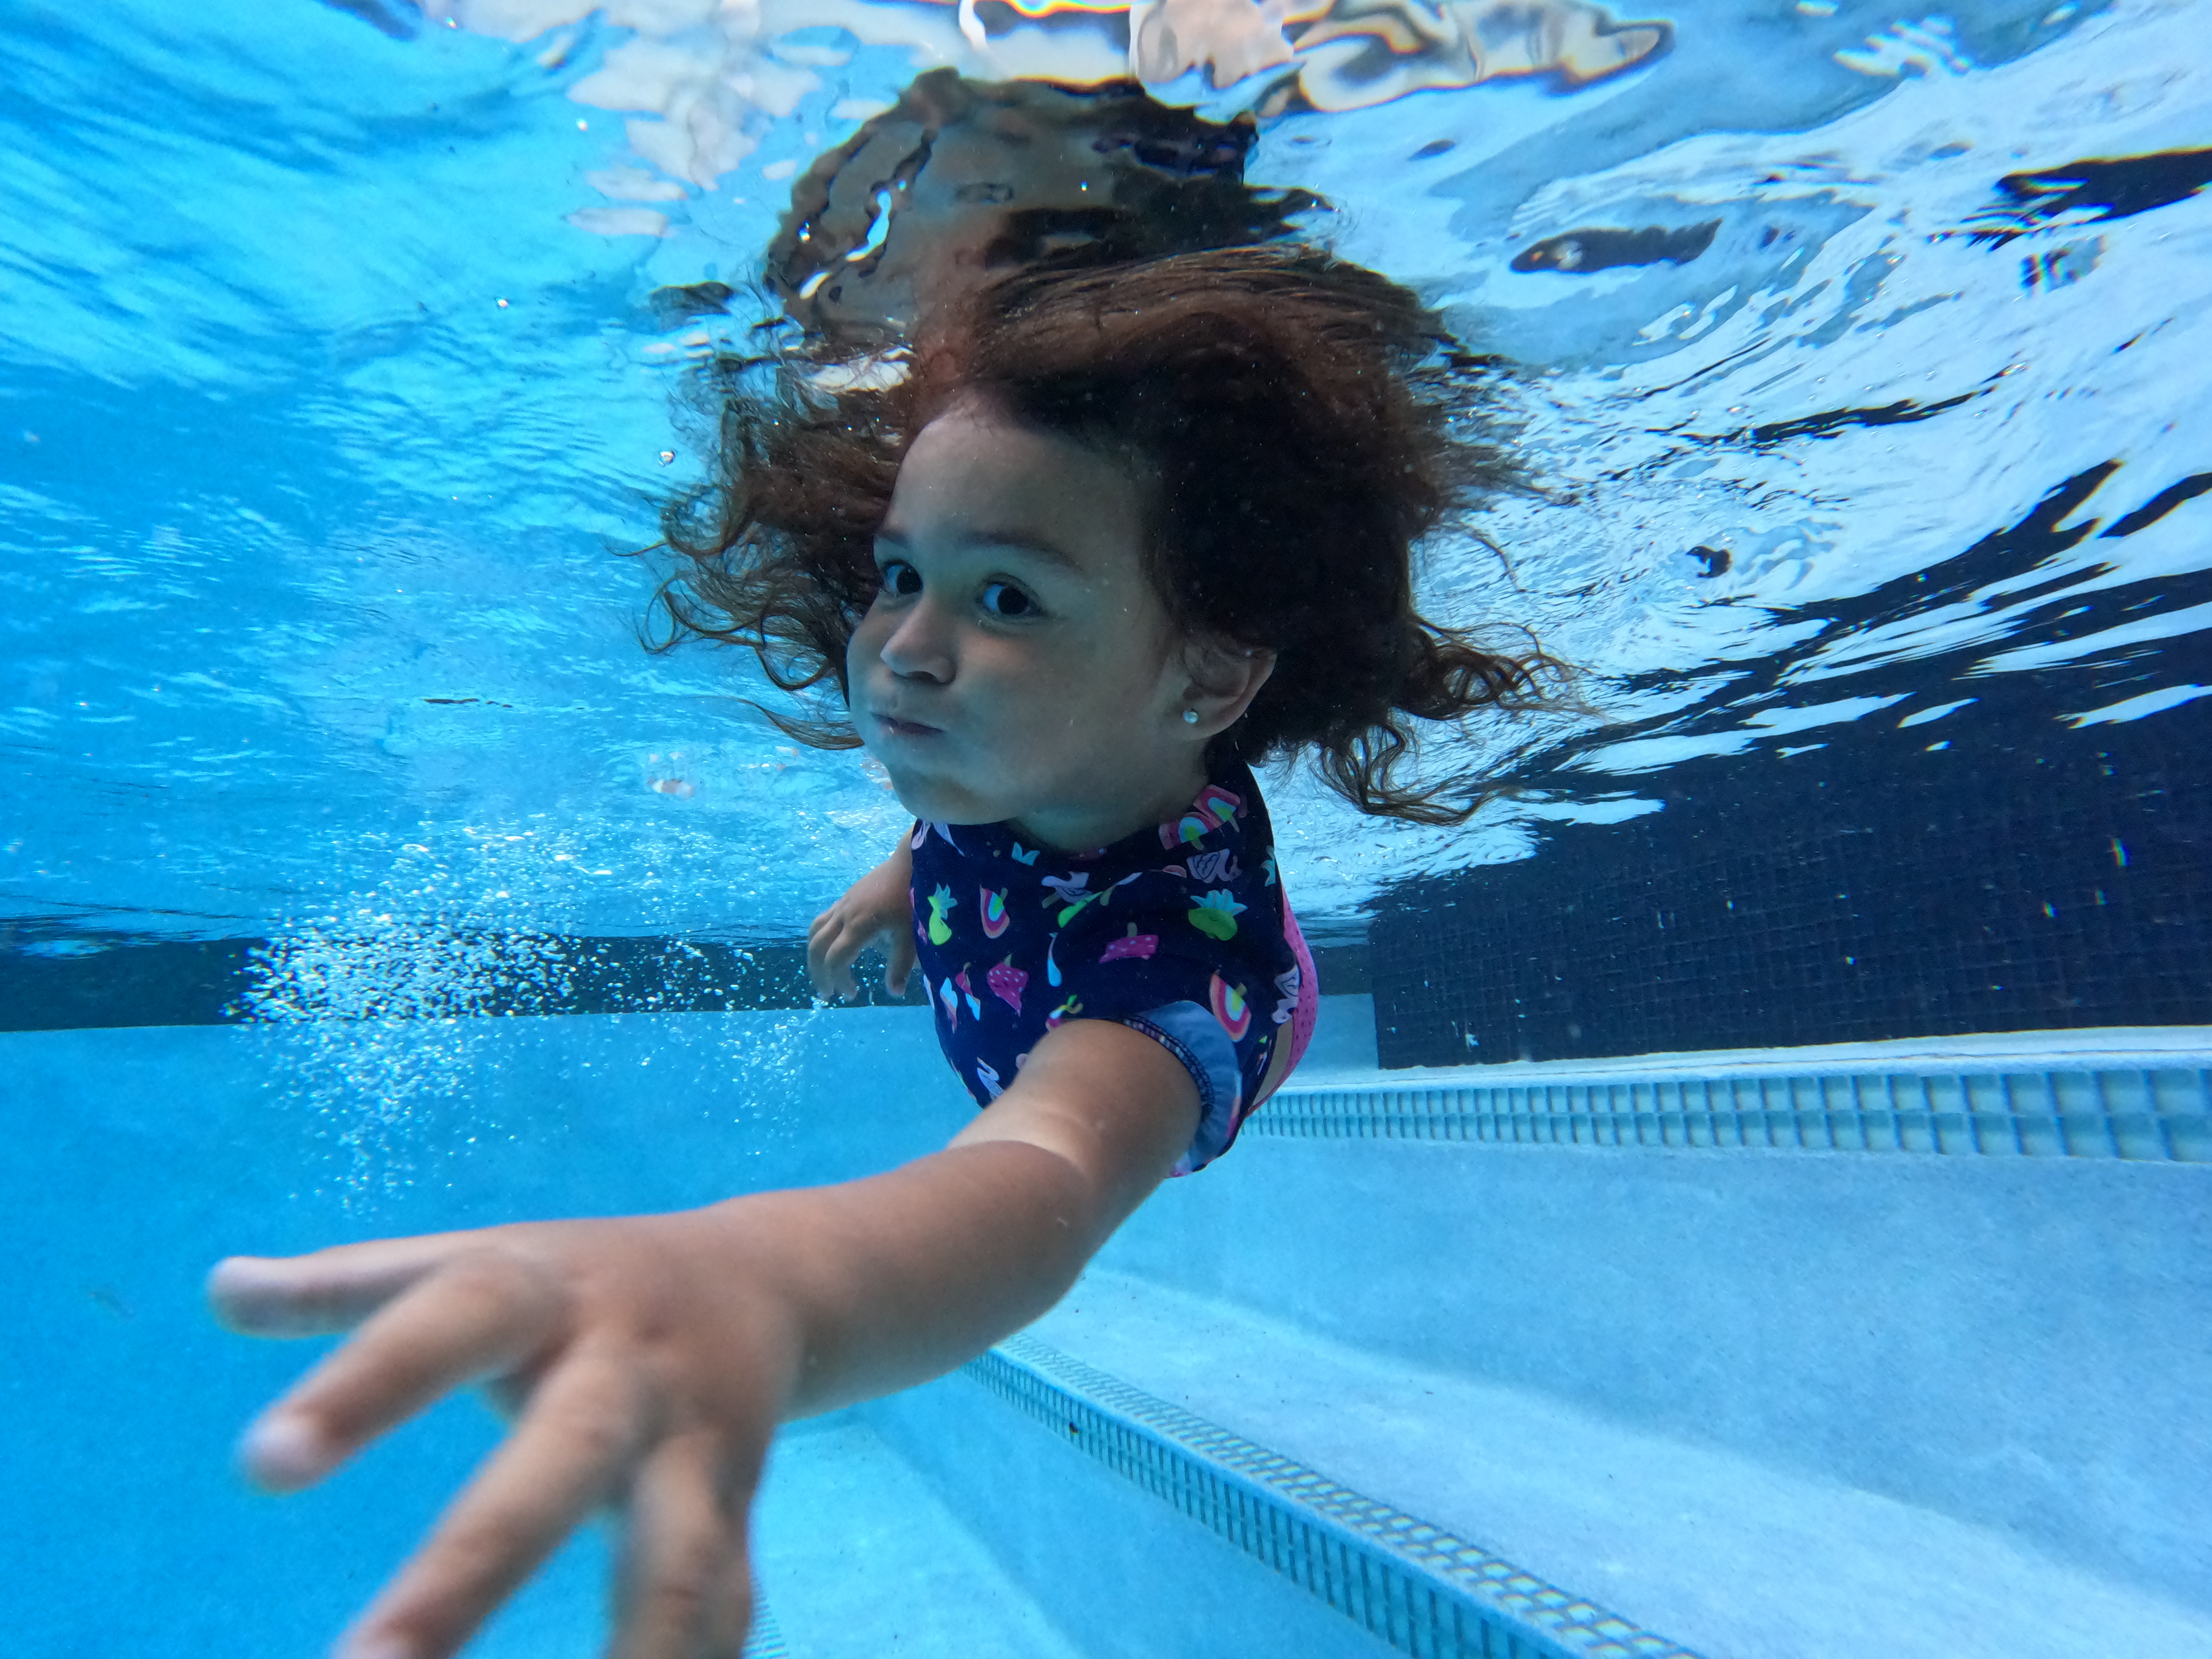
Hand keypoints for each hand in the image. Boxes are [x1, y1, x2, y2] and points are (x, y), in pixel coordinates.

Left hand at [211, 1210, 798, 1658]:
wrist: (766, 1278)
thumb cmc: (577, 1281)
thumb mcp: (474, 1257)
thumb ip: (346, 1283)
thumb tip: (222, 1288)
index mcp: (544, 1295)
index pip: (449, 1325)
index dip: (363, 1388)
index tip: (262, 1465)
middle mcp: (625, 1371)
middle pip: (563, 1462)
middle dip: (473, 1571)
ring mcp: (692, 1446)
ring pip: (676, 1561)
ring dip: (627, 1657)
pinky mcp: (736, 1511)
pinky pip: (723, 1607)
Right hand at [807, 843, 914, 1001]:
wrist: (909, 863)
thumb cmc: (913, 899)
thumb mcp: (911, 936)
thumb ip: (901, 965)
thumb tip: (894, 993)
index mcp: (859, 926)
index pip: (836, 959)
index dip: (839, 980)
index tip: (852, 994)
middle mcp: (844, 915)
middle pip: (817, 947)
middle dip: (818, 973)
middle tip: (827, 993)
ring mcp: (842, 905)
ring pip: (814, 932)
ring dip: (814, 956)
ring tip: (822, 974)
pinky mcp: (844, 899)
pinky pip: (821, 921)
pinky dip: (820, 940)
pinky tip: (832, 948)